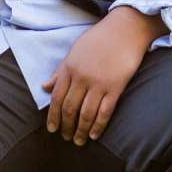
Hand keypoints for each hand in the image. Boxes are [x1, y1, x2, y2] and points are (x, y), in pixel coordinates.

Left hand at [42, 7, 159, 143]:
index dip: (53, 116)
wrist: (125, 29)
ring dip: (80, 130)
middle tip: (65, 138)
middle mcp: (81, 77)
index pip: (57, 98)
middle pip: (70, 108)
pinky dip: (98, 125)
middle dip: (66, 126)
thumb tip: (45, 87)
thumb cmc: (99, 39)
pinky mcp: (116, 87)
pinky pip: (105, 111)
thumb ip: (60, 71)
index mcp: (69, 68)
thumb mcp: (74, 51)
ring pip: (86, 113)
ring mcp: (99, 83)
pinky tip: (94, 135)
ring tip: (78, 141)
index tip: (51, 129)